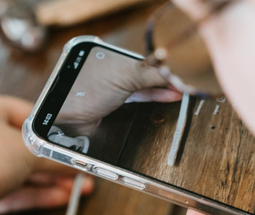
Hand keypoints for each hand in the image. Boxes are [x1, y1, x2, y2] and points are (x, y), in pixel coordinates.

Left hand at [0, 92, 93, 213]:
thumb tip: (77, 163)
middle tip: (77, 172)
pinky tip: (58, 198)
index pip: (26, 114)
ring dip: (49, 181)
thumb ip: (55, 156)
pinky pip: (8, 188)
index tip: (69, 141)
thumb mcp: (28, 150)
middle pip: (24, 148)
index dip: (52, 129)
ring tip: (76, 189)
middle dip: (54, 163)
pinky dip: (33, 193)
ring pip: (18, 171)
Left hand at [55, 57, 181, 135]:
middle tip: (187, 84)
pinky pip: (138, 98)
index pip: (147, 57)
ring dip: (162, 90)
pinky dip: (153, 98)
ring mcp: (115, 86)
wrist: (67, 119)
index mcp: (114, 54)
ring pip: (144, 85)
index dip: (166, 65)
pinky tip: (168, 98)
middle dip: (166, 78)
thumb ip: (151, 75)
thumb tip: (176, 73)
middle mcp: (115, 68)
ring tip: (182, 92)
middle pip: (147, 71)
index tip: (184, 73)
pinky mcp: (114, 103)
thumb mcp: (125, 77)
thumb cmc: (86, 91)